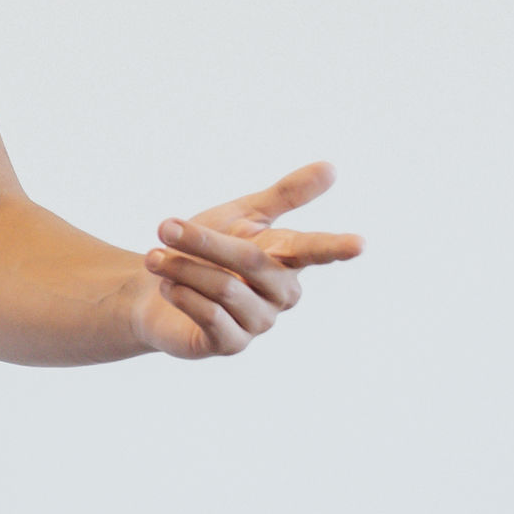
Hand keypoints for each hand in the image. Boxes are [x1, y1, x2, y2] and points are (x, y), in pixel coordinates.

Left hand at [129, 160, 362, 361]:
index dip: (335, 247)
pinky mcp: (231, 345)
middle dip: (204, 241)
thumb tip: (331, 167)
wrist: (155, 290)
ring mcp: (259, 322)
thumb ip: (284, 195)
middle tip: (165, 225)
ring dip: (183, 268)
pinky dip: (184, 296)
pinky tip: (166, 285)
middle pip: (251, 261)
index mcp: (288, 259)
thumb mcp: (242, 216)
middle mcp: (280, 294)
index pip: (315, 250)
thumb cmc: (205, 251)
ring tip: (154, 255)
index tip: (360, 244)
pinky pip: (211, 317)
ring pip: (226, 290)